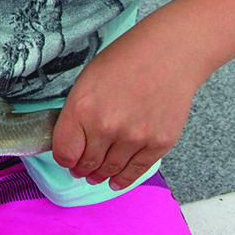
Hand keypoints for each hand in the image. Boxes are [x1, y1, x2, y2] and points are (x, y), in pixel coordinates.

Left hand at [50, 30, 197, 191]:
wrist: (170, 53)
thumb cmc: (127, 59)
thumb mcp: (88, 80)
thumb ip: (78, 113)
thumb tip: (73, 141)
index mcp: (82, 107)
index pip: (64, 152)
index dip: (64, 158)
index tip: (66, 158)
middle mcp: (106, 126)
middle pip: (87, 164)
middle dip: (82, 169)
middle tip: (80, 170)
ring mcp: (134, 137)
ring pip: (110, 170)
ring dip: (101, 175)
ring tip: (97, 176)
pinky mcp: (158, 144)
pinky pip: (136, 170)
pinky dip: (124, 179)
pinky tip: (116, 181)